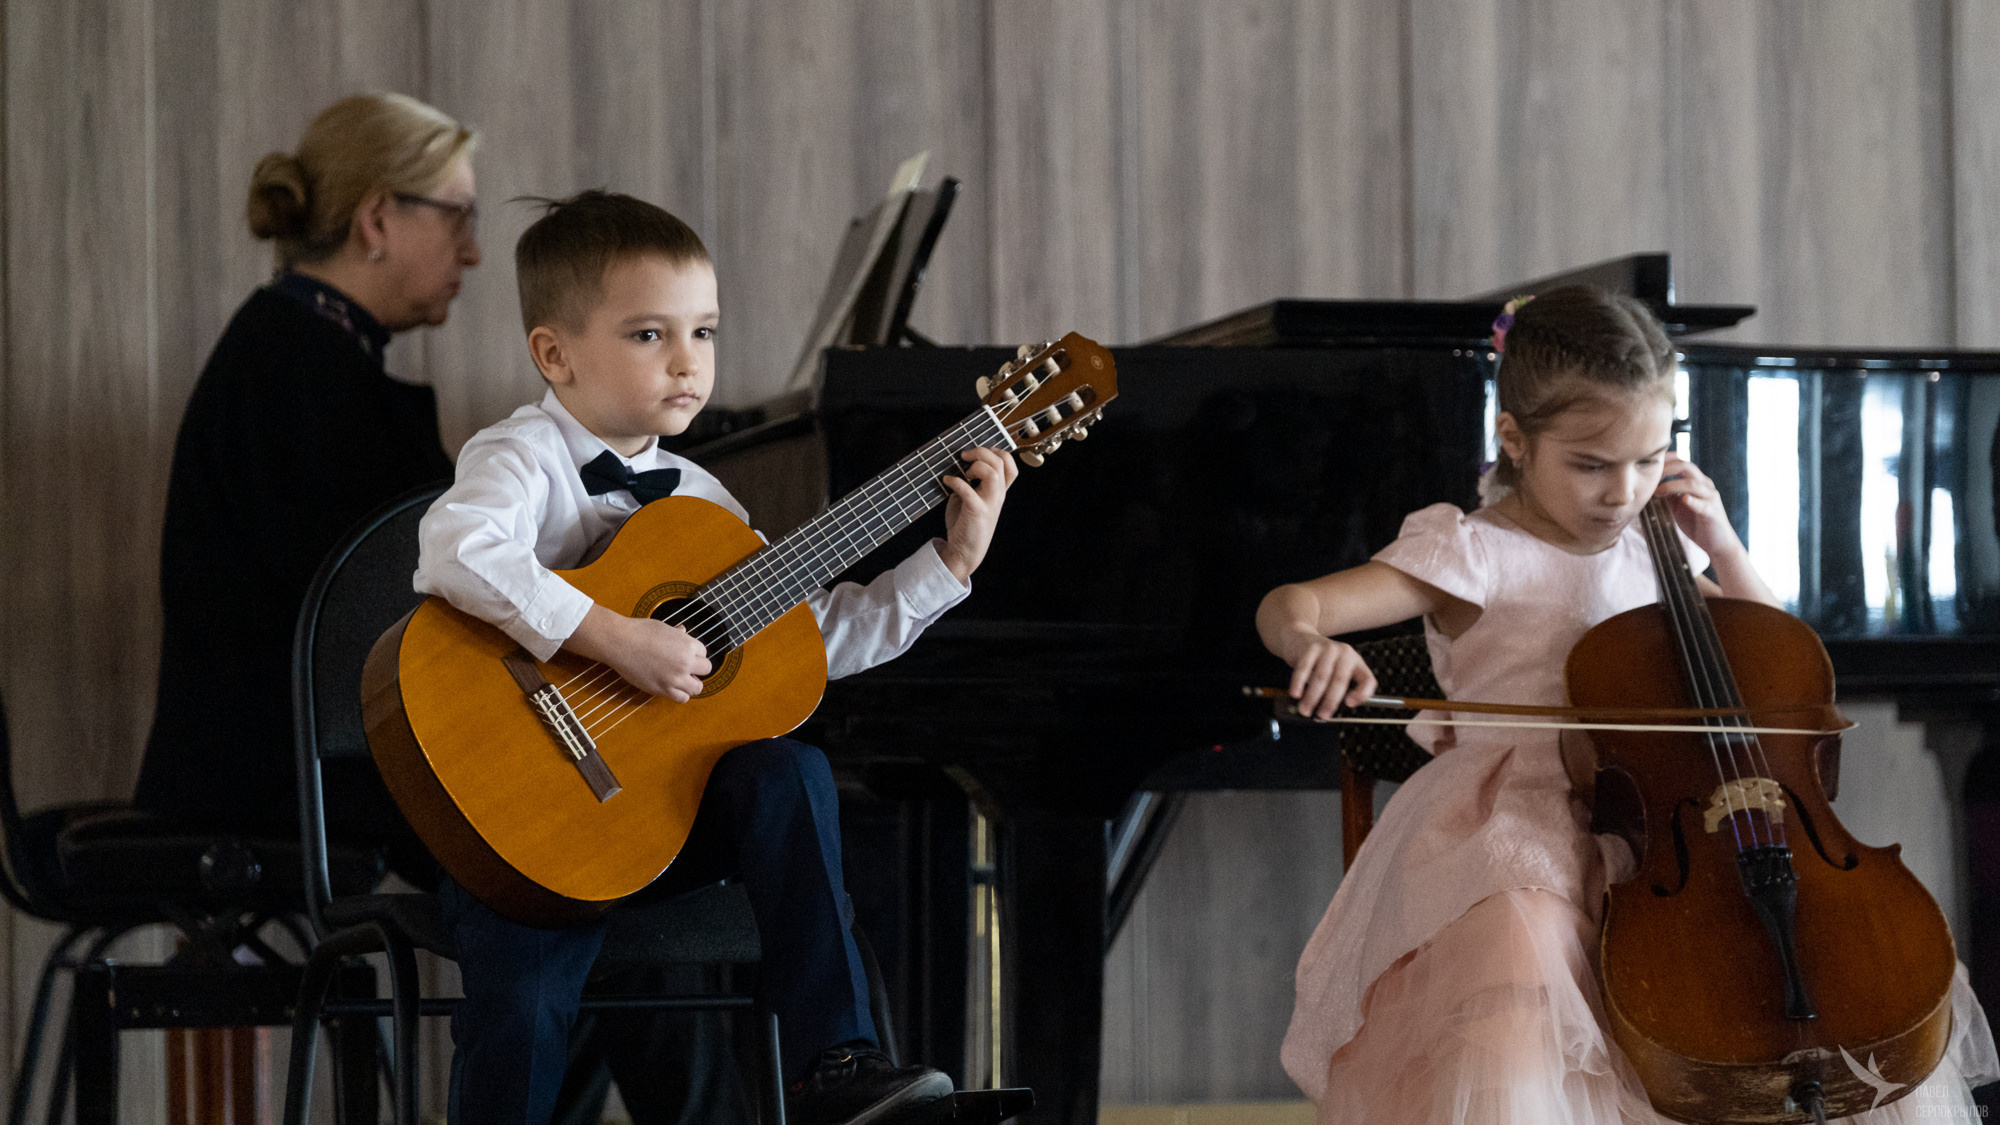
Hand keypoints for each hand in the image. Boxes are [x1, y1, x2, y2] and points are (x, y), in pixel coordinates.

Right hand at [566, 605, 712, 701]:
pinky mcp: (663, 689)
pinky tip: (673, 687)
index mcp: (688, 645)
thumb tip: (683, 632)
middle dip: (698, 667)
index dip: (694, 653)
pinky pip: (682, 698)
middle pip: (706, 669)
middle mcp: (685, 662)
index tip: (684, 653)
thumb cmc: (640, 631)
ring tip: (683, 680)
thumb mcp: (664, 628)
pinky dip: (681, 694)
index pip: (704, 652)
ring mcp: (675, 678)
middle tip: (687, 667)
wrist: (620, 642)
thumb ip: (677, 635)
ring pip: (697, 688)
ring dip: (692, 683)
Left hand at [937, 447, 1017, 582]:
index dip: (998, 453)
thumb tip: (957, 464)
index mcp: (998, 492)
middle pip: (1001, 462)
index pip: (1011, 466)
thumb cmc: (965, 524)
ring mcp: (990, 503)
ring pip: (993, 473)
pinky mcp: (977, 511)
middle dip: (981, 452)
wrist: (964, 552)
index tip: (979, 453)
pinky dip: (956, 481)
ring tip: (963, 471)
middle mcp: (998, 496)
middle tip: (964, 456)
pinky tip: (947, 481)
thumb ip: (970, 482)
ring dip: (976, 466)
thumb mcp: (971, 499)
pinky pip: (968, 490)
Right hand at [1281, 631, 1378, 719]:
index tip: (1349, 704)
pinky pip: (1304, 668)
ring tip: (1305, 710)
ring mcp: (1328, 649)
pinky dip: (1298, 683)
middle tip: (1322, 715)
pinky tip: (1295, 694)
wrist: (1300, 639)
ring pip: (1321, 677)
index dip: (1362, 693)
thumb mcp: (1336, 671)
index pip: (1367, 679)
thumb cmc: (1320, 662)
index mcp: (1356, 662)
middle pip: (1340, 680)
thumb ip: (1337, 690)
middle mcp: (1345, 654)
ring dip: (1312, 697)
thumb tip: (1328, 712)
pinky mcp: (1311, 648)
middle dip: (1330, 702)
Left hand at [1654, 453, 1744, 562]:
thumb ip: (1668, 493)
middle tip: (1650, 476)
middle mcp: (1705, 485)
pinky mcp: (1713, 512)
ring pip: (1692, 484)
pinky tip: (1684, 499)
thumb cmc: (1695, 521)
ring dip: (1672, 486)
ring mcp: (1710, 498)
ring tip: (1657, 492)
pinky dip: (1694, 501)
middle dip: (1666, 469)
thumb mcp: (1677, 505)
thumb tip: (1650, 485)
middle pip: (1686, 467)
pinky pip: (1704, 505)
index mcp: (1696, 481)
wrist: (1717, 542)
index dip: (1664, 461)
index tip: (1645, 464)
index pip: (1680, 462)